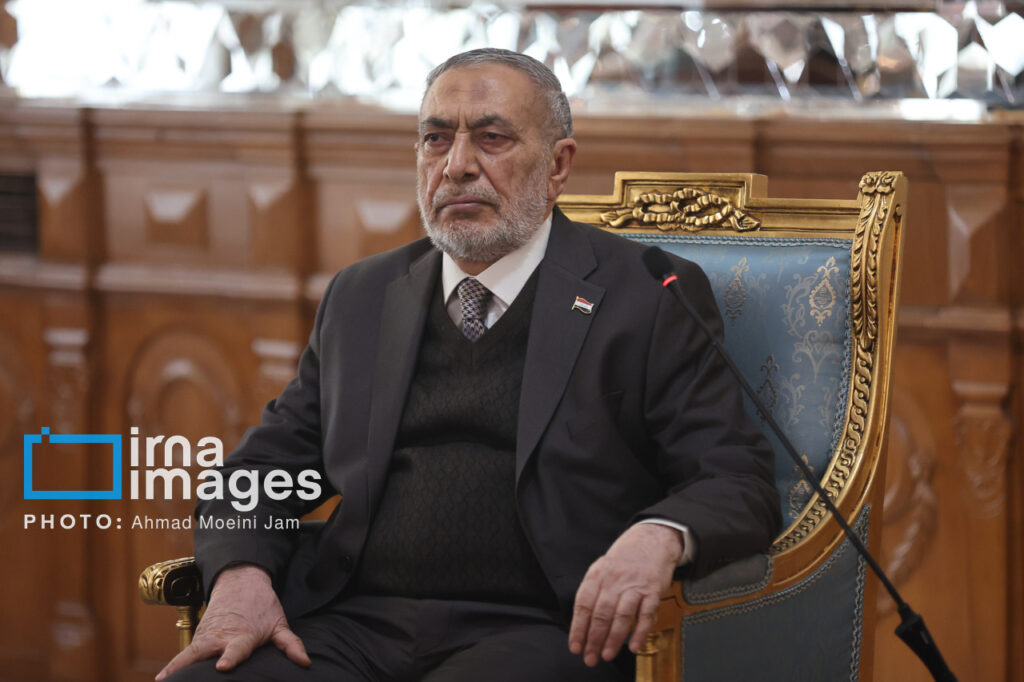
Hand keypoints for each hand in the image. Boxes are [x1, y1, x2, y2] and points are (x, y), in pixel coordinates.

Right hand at [155, 564, 309, 679]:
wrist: (241, 582)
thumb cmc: (262, 607)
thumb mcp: (279, 624)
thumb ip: (290, 645)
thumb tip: (305, 663)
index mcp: (244, 636)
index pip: (237, 649)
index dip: (231, 657)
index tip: (224, 665)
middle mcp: (222, 637)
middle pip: (206, 654)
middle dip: (196, 666)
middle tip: (185, 680)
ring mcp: (207, 638)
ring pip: (190, 655)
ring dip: (179, 669)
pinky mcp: (198, 639)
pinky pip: (183, 655)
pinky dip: (173, 666)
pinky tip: (161, 679)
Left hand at [568, 523, 681, 665]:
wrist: (652, 539)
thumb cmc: (625, 558)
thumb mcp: (602, 567)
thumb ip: (594, 590)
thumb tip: (583, 621)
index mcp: (597, 575)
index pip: (583, 605)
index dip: (578, 628)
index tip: (575, 646)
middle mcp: (614, 581)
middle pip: (601, 613)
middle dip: (594, 639)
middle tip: (590, 658)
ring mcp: (634, 586)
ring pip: (622, 616)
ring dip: (614, 638)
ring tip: (607, 654)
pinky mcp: (652, 590)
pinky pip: (646, 614)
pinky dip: (640, 631)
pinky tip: (634, 646)